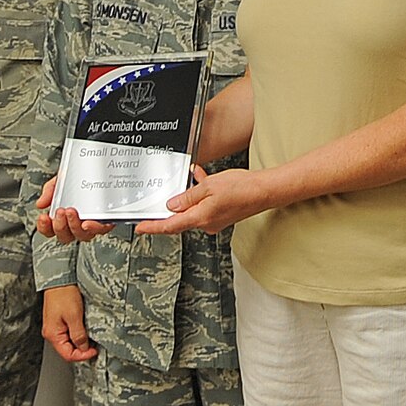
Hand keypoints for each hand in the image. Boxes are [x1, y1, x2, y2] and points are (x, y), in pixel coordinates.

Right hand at [35, 176, 113, 243]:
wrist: (96, 166)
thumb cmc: (77, 177)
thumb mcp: (60, 180)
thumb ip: (50, 192)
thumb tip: (41, 204)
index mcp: (62, 217)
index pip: (50, 230)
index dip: (45, 228)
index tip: (43, 217)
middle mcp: (76, 224)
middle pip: (66, 237)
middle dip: (60, 226)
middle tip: (59, 211)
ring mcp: (91, 224)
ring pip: (82, 236)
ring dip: (74, 226)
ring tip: (71, 212)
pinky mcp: (106, 221)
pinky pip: (101, 230)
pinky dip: (94, 228)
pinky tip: (87, 223)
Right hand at [41, 285, 96, 362]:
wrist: (60, 279)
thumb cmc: (63, 294)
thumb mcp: (74, 316)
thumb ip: (78, 335)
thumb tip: (83, 348)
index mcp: (53, 334)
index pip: (68, 355)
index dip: (82, 356)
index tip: (94, 351)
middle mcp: (51, 333)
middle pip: (68, 350)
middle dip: (82, 350)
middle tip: (95, 346)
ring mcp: (55, 327)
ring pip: (69, 342)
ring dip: (81, 342)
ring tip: (91, 338)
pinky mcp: (59, 321)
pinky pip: (69, 333)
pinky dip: (78, 334)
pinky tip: (85, 330)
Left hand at [135, 166, 271, 235]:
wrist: (264, 191)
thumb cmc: (242, 189)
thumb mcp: (209, 187)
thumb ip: (188, 196)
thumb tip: (172, 204)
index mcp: (200, 218)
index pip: (169, 226)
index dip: (153, 227)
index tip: (140, 227)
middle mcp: (206, 223)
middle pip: (181, 217)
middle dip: (174, 204)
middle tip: (170, 192)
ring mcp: (215, 221)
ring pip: (194, 208)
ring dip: (191, 194)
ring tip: (193, 178)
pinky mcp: (222, 215)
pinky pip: (205, 204)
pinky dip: (202, 193)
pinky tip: (202, 178)